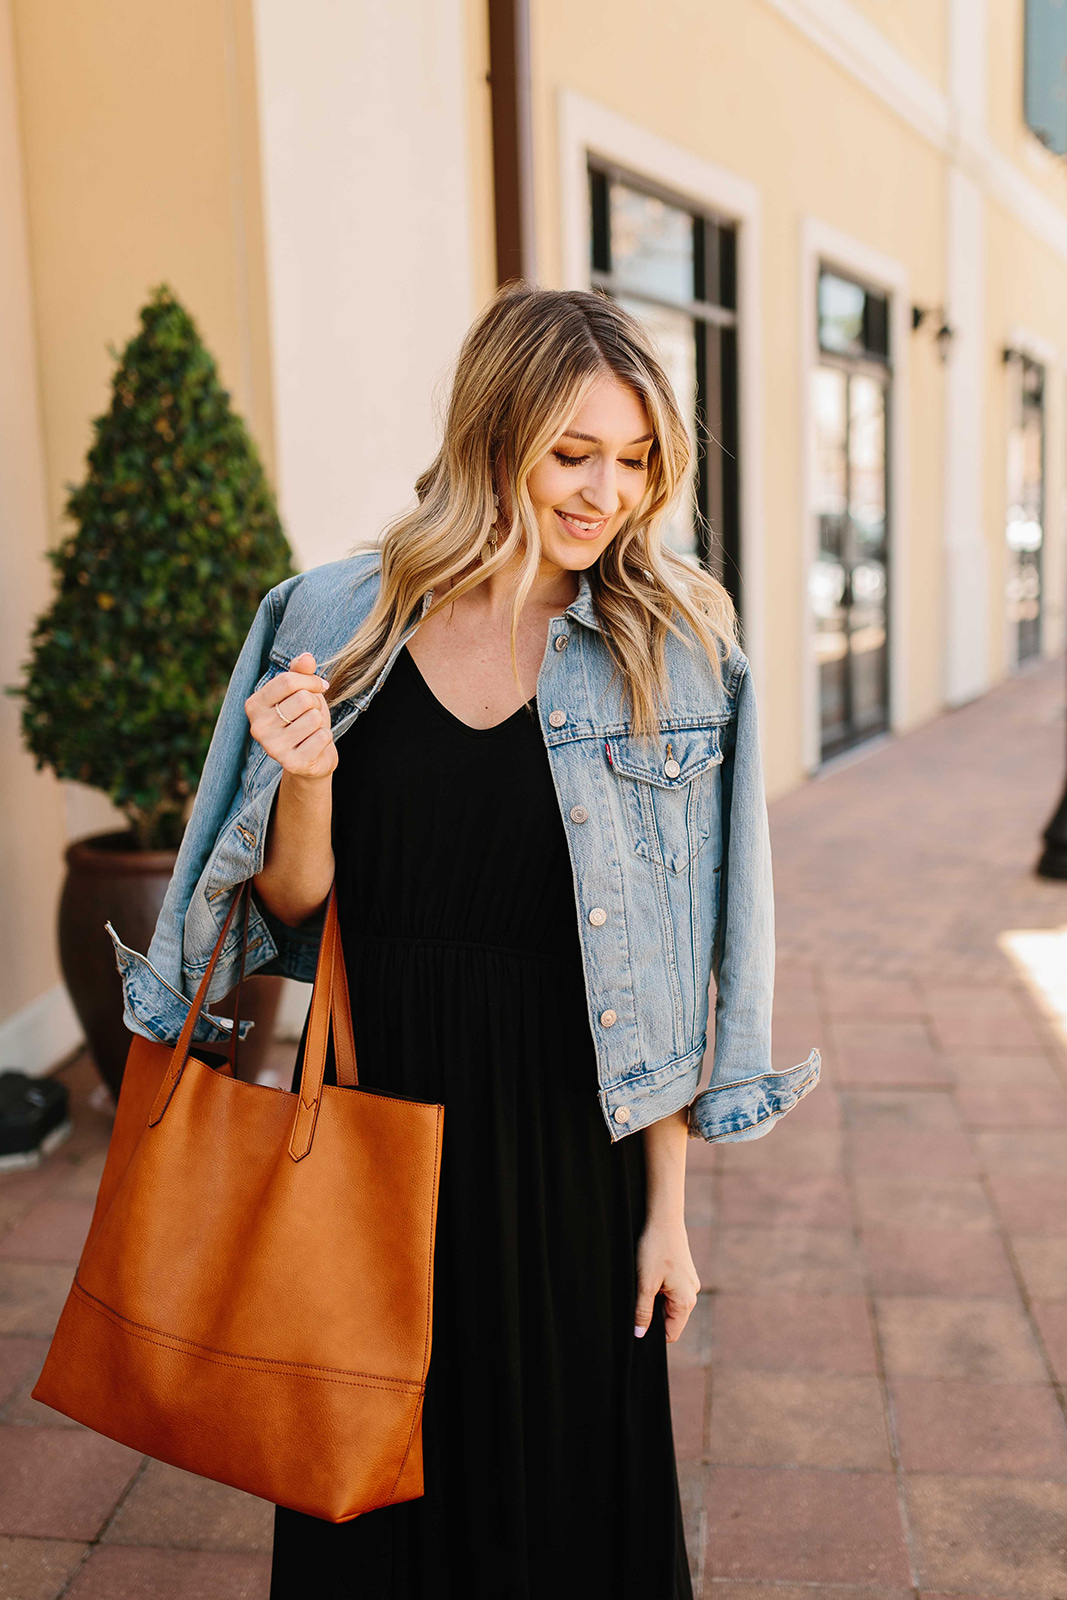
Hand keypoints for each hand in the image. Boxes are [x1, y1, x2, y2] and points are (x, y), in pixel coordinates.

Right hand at [244, 651, 336, 780]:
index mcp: (254, 705)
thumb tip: (306, 657)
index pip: (288, 681)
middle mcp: (258, 727)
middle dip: (315, 704)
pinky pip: (322, 737)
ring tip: (311, 730)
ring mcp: (273, 747)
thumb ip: (300, 672)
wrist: (311, 758)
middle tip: (311, 714)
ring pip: (314, 718)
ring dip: (320, 722)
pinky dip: (325, 738)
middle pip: (303, 699)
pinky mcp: (291, 763)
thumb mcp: (300, 692)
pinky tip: (314, 745)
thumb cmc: (302, 719)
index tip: (319, 686)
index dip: (310, 681)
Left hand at [634, 1216, 699, 1343]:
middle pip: (671, 1320)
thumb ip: (643, 1311)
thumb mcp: (645, 1283)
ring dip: (655, 1301)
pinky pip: (672, 1291)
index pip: (671, 1333)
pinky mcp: (684, 1272)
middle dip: (653, 1316)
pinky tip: (649, 1275)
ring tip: (642, 1285)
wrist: (664, 1218)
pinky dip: (659, 1289)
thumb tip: (639, 1335)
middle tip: (636, 1302)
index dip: (653, 1335)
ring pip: (670, 1304)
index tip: (636, 1326)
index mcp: (686, 1301)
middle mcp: (692, 1294)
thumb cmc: (655, 1249)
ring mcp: (690, 1282)